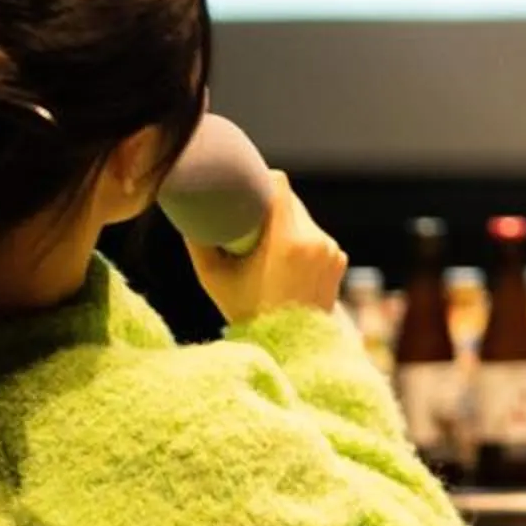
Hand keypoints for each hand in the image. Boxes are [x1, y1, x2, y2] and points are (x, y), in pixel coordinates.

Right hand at [188, 171, 350, 326]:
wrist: (289, 346)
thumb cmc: (246, 312)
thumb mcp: (214, 278)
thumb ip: (199, 241)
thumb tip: (186, 212)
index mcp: (287, 240)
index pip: (280, 184)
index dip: (261, 179)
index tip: (246, 188)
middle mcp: (315, 240)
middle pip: (291, 200)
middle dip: (270, 205)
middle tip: (249, 219)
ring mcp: (331, 250)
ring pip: (304, 217)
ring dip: (286, 223)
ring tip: (266, 244)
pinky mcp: (339, 259)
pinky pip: (316, 236)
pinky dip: (301, 241)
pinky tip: (286, 260)